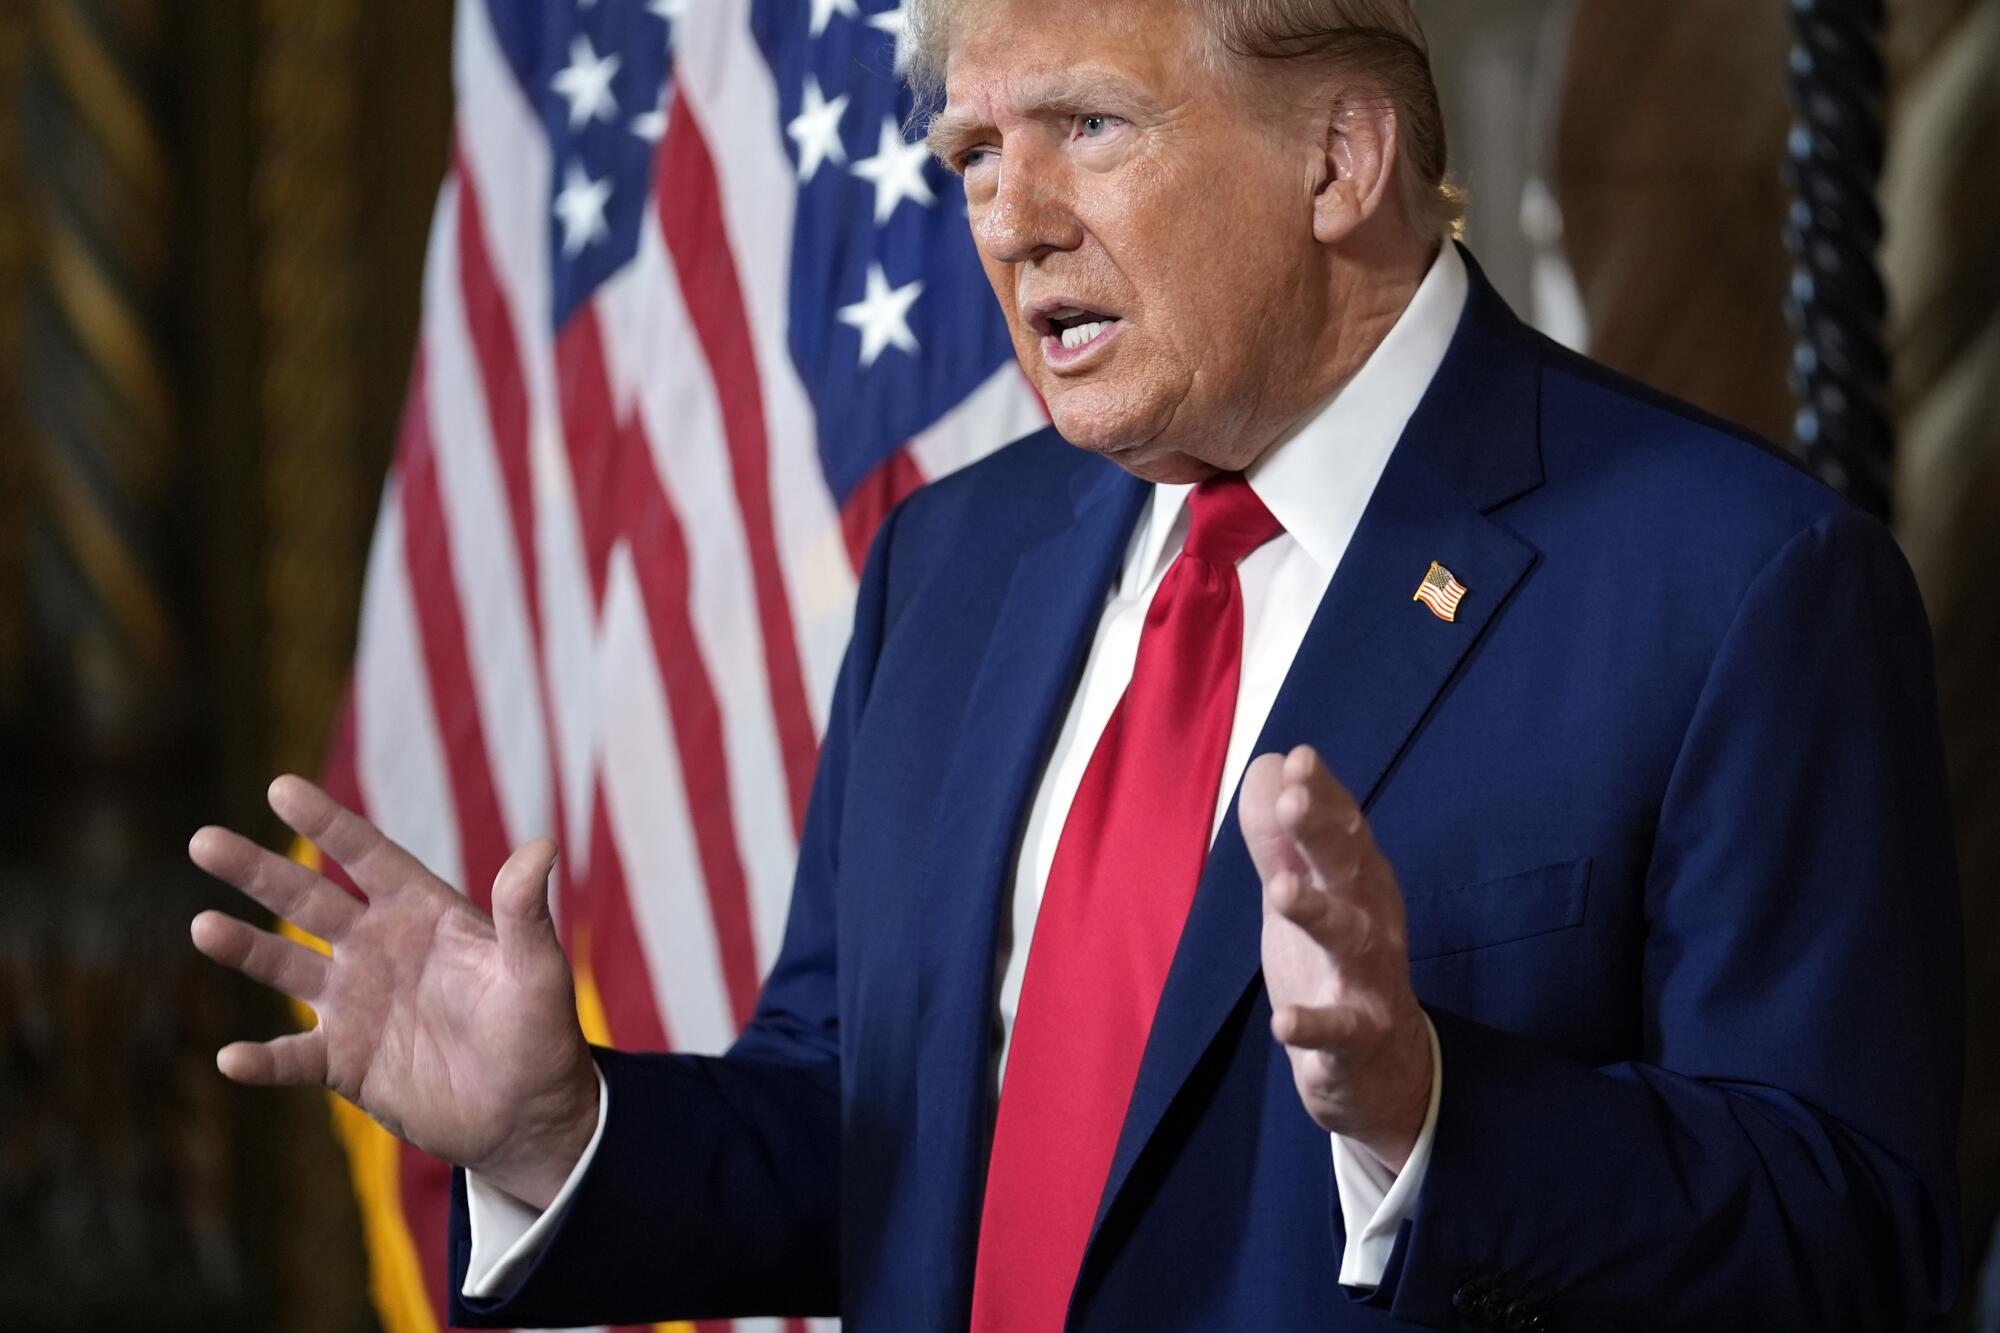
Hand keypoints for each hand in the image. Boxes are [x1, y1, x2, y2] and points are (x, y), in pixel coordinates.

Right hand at [188, 775, 598, 1208]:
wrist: (528, 1115)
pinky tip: (231, 1058)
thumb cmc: (541, 1034)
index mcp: (423, 913)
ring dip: (245, 949)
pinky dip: (262, 1059)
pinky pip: (292, 1056)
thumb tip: (541, 847)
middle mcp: (378, 948)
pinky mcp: (344, 1062)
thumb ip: (525, 915)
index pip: (367, 856)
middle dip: (257, 871)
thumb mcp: (538, 973)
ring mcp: (355, 1004)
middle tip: (203, 841)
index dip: (326, 824)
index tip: (279, 788)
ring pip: (285, 967)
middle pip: (307, 900)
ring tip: (201, 926)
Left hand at [1239, 746, 1431, 1168]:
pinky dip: (1313, 1027)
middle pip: (1351, 872)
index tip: (1298, 758)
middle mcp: (1373, 923)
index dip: (1324, 795)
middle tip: (1292, 800)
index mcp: (1360, 885)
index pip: (1345, 830)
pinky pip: (1339, 1032)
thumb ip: (1280, 839)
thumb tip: (1267, 767)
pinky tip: (1284, 1022)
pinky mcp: (1357, 1039)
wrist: (1380, 1069)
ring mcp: (1369, 982)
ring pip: (1350, 943)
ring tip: (1281, 893)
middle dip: (1323, 835)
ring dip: (1318, 916)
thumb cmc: (1335, 963)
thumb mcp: (1303, 895)